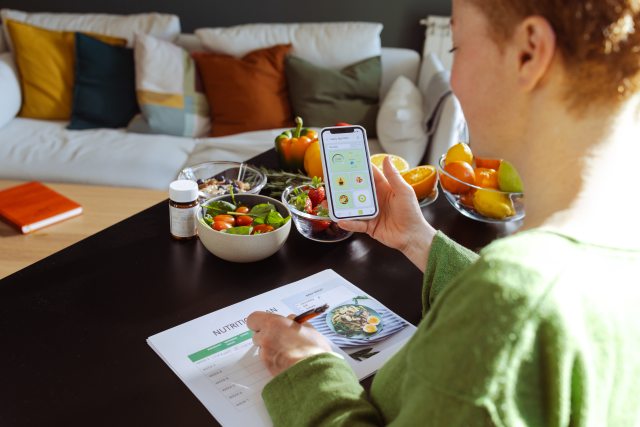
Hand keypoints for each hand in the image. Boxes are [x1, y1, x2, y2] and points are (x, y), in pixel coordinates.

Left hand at [247, 311, 332, 375]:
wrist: (314, 374)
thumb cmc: (314, 350)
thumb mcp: (309, 329)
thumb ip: (295, 322)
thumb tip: (290, 320)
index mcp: (274, 324)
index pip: (253, 319)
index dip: (260, 321)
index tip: (269, 323)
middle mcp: (266, 339)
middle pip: (257, 335)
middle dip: (266, 336)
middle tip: (280, 338)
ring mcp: (265, 355)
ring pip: (262, 349)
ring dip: (270, 349)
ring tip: (287, 352)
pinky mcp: (267, 369)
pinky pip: (267, 361)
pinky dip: (274, 361)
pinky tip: (287, 362)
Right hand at [338, 156, 435, 270]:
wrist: (413, 236)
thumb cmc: (412, 212)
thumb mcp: (404, 192)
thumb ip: (394, 176)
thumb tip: (387, 158)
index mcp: (384, 189)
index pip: (370, 176)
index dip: (360, 169)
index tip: (348, 162)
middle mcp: (376, 200)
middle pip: (357, 191)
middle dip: (345, 187)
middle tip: (332, 181)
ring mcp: (371, 213)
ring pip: (353, 207)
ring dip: (342, 205)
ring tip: (329, 201)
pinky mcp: (369, 226)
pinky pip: (356, 224)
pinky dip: (348, 223)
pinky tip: (341, 220)